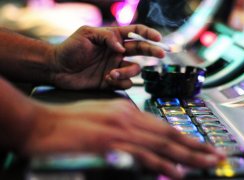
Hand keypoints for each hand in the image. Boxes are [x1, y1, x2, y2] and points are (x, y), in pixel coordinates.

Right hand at [18, 99, 224, 178]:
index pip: (164, 127)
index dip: (186, 138)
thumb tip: (143, 141)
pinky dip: (162, 164)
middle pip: (170, 134)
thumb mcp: (103, 119)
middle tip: (218, 155)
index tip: (203, 146)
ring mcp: (120, 131)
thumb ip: (125, 128)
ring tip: (209, 163)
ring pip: (162, 144)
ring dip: (189, 155)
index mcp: (128, 112)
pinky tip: (178, 172)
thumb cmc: (70, 123)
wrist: (42, 124)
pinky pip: (142, 155)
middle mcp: (128, 118)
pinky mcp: (109, 143)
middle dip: (197, 146)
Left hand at [50, 24, 164, 89]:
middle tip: (161, 54)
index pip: (135, 32)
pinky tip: (106, 79)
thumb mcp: (86, 34)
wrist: (57, 69)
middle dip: (153, 51)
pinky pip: (125, 82)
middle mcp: (118, 52)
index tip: (158, 38)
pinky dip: (120, 81)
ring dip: (127, 71)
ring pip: (134, 69)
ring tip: (111, 73)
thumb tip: (122, 47)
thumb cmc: (69, 48)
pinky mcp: (111, 81)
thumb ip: (106, 37)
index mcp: (113, 38)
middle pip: (142, 50)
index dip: (148, 33)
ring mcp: (115, 66)